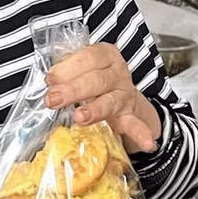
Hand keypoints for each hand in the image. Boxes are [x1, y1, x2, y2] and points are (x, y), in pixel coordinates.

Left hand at [45, 44, 160, 153]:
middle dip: (73, 90)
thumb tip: (50, 80)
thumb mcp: (80, 67)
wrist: (119, 93)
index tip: (51, 78)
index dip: (68, 68)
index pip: (89, 57)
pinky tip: (147, 143)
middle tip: (53, 99)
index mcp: (105, 55)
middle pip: (97, 80)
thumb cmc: (92, 77)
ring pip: (109, 101)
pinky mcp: (129, 115)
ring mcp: (124, 95)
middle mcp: (117, 73)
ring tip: (80, 117)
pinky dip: (141, 134)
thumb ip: (66, 70)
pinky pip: (135, 125)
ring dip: (94, 110)